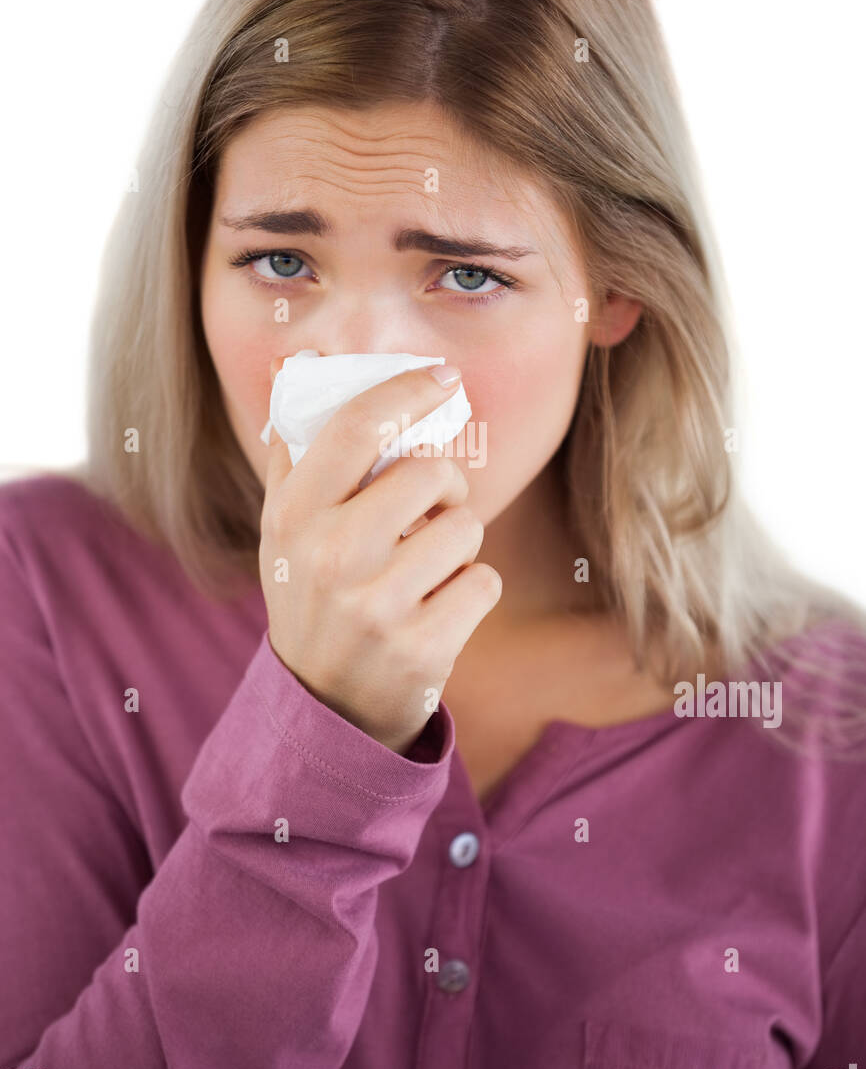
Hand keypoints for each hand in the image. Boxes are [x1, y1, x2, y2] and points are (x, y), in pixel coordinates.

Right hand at [259, 362, 501, 752]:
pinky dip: (473, 589)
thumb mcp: (284, 527)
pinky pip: (484, 581)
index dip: (405, 390)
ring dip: (459, 544)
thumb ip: (295, 448)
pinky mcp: (421, 649)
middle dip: (445, 486)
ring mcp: (374, 607)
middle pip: (429, 473)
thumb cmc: (312, 593)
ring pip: (466, 528)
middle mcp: (328, 558)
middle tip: (428, 511)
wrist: (324, 706)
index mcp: (293, 516)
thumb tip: (301, 362)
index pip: (354, 427)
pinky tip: (439, 607)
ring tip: (426, 569)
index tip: (443, 377)